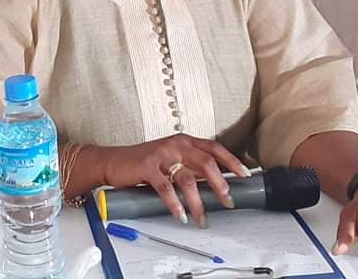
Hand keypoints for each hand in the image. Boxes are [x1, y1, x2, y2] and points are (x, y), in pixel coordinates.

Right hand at [96, 134, 249, 225]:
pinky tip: (180, 214)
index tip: (243, 175)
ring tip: (202, 217)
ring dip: (197, 201)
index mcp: (184, 141)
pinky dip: (175, 204)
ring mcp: (161, 154)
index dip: (231, 161)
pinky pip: (165, 187)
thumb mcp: (171, 159)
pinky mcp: (147, 167)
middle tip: (227, 200)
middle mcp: (175, 144)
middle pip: (206, 162)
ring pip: (187, 178)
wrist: (114, 161)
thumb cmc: (144, 162)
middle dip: (220, 184)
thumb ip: (191, 167)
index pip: (214, 148)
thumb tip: (214, 184)